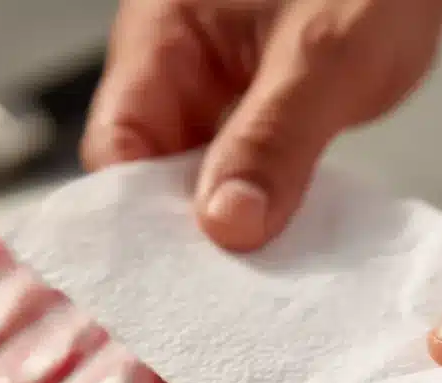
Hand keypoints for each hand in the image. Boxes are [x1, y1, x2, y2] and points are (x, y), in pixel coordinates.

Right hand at [81, 0, 441, 250]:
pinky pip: (247, 174)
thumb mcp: (323, 56)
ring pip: (204, 177)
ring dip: (231, 223)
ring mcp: (222, 93)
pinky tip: (285, 247)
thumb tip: (226, 225)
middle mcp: (182, 66)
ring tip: (256, 282)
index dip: (138, 209)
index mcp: (164, 31)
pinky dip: (264, 208)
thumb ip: (274, 138)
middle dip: (187, 228)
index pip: (118, 138)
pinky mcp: (262, 117)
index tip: (177, 271)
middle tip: (222, 292)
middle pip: (155, 167)